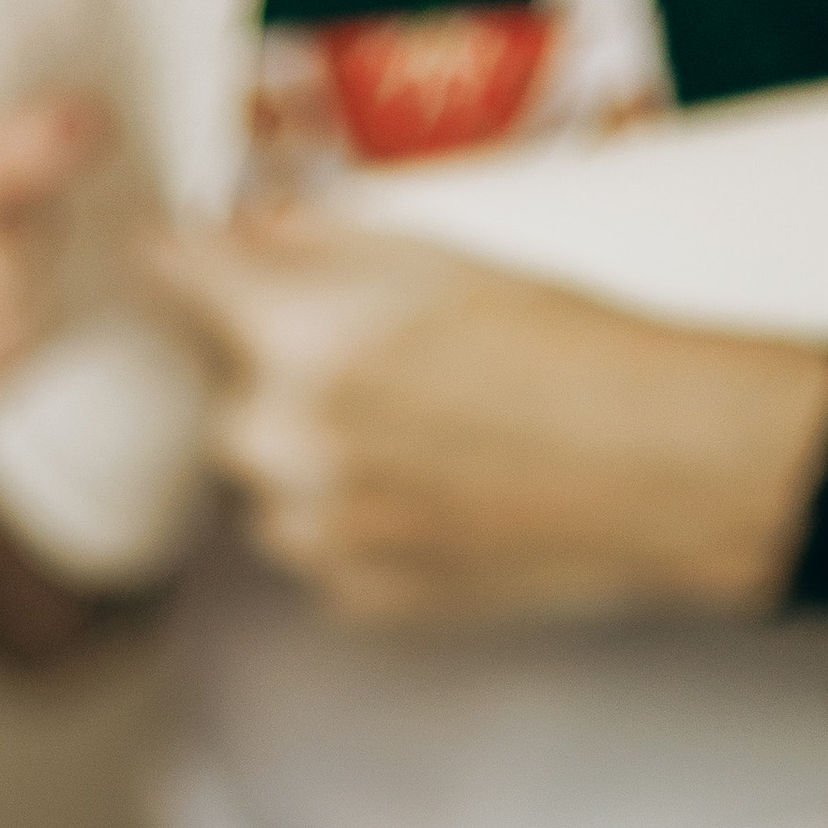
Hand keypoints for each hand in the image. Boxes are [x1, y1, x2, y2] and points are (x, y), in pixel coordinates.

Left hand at [148, 211, 827, 625]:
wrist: (655, 467)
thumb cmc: (566, 348)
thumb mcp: (437, 254)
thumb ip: (313, 243)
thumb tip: (240, 230)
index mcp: (288, 336)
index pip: (171, 279)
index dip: (177, 262)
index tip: (173, 259)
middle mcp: (274, 442)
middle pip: (223, 396)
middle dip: (276, 375)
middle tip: (383, 364)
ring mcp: (306, 532)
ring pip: (270, 483)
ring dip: (317, 457)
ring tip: (431, 434)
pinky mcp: (345, 597)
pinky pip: (321, 546)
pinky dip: (360, 520)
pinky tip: (442, 492)